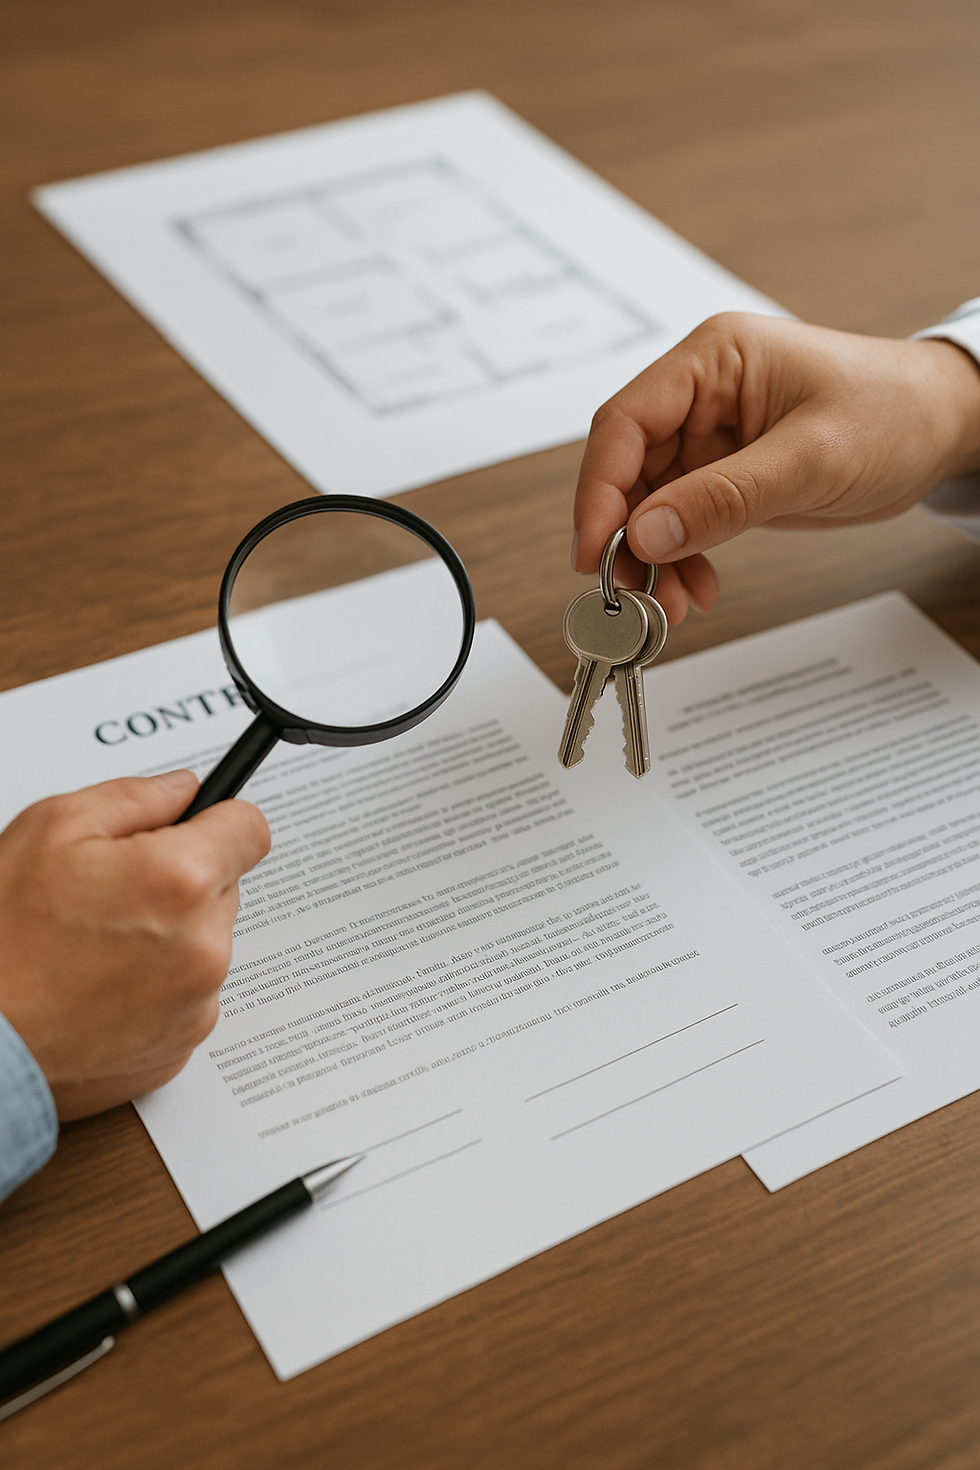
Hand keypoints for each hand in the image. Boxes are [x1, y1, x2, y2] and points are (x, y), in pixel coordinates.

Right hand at [0, 770, 269, 1119]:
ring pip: (206, 943)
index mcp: (181, 881)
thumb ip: (134, 797)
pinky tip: (103, 983)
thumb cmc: (5, 941)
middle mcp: (204, 945)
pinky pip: (190, 995)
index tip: (196, 828)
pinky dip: (158, 986)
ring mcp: (197, 1001)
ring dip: (171, 936)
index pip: (251, 829)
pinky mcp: (184, 1043)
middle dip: (183, 881)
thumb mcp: (54, 829)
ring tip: (100, 944)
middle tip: (116, 892)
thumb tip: (181, 789)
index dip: (219, 822)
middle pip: (225, 887)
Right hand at [573, 313, 979, 622]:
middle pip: (629, 469)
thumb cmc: (894, 412)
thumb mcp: (811, 459)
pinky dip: (681, 560)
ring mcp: (710, 437)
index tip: (596, 548)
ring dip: (653, 559)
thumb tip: (646, 533)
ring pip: (650, 506)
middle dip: (626, 536)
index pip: (625, 422)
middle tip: (631, 592)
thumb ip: (725, 497)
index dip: (600, 489)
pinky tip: (696, 587)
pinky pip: (682, 522)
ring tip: (669, 604)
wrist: (945, 428)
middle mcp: (701, 395)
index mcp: (712, 361)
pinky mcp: (725, 475)